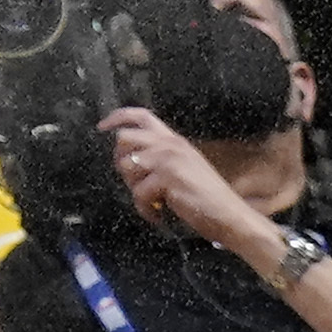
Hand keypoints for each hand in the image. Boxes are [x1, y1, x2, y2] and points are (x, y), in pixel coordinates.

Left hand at [99, 107, 278, 261]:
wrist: (229, 214)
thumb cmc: (206, 197)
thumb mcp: (183, 167)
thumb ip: (160, 158)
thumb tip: (130, 161)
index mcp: (173, 140)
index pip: (141, 115)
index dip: (117, 117)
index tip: (102, 127)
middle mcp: (169, 144)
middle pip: (124, 139)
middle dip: (122, 163)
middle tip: (137, 184)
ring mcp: (168, 159)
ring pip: (127, 167)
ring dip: (135, 190)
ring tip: (153, 203)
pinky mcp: (167, 178)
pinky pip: (138, 193)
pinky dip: (145, 210)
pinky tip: (159, 216)